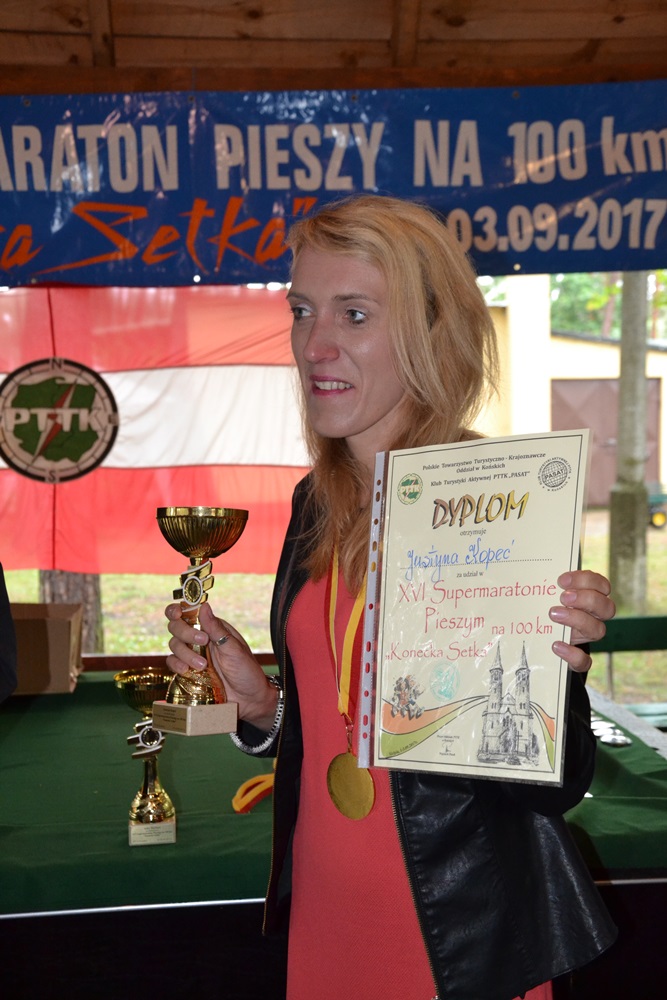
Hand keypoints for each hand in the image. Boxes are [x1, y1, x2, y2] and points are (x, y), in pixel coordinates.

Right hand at [165, 601, 277, 728]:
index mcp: (212, 628)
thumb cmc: (246, 671)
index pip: (188, 612)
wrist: (249, 699)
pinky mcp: (187, 671)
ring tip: (203, 665)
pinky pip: (173, 663)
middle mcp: (199, 639)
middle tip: (203, 642)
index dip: (177, 610)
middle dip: (185, 632)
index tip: (178, 614)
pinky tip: (187, 671)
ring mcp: (192, 655)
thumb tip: (205, 606)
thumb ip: (217, 629)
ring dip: (185, 653)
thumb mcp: (234, 649)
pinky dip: (176, 665)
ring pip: (174, 645)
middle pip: (176, 627)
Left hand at [549, 570, 615, 672]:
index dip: (586, 580)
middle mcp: (593, 617)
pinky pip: (584, 661)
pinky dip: (572, 654)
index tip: (562, 580)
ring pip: (598, 630)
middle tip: (563, 597)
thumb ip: (545, 586)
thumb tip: (521, 573)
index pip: (602, 585)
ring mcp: (586, 638)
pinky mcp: (578, 659)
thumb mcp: (545, 595)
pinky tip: (556, 645)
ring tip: (553, 614)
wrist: (540, 641)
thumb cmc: (544, 608)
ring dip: (578, 620)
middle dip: (586, 599)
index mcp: (591, 598)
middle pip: (607, 607)